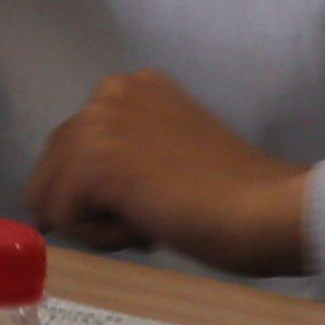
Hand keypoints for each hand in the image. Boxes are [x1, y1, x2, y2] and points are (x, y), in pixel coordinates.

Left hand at [21, 71, 311, 277]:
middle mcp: (107, 92)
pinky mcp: (92, 162)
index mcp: (131, 86)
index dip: (106, 190)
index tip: (163, 194)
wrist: (269, 208)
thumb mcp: (168, 154)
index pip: (76, 146)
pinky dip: (102, 237)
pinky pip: (62, 218)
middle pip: (55, 168)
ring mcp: (96, 123)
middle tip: (160, 211)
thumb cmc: (235, 196)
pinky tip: (150, 226)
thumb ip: (127, 155)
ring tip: (157, 217)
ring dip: (99, 223)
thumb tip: (66, 198)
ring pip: (55, 196)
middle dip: (94, 204)